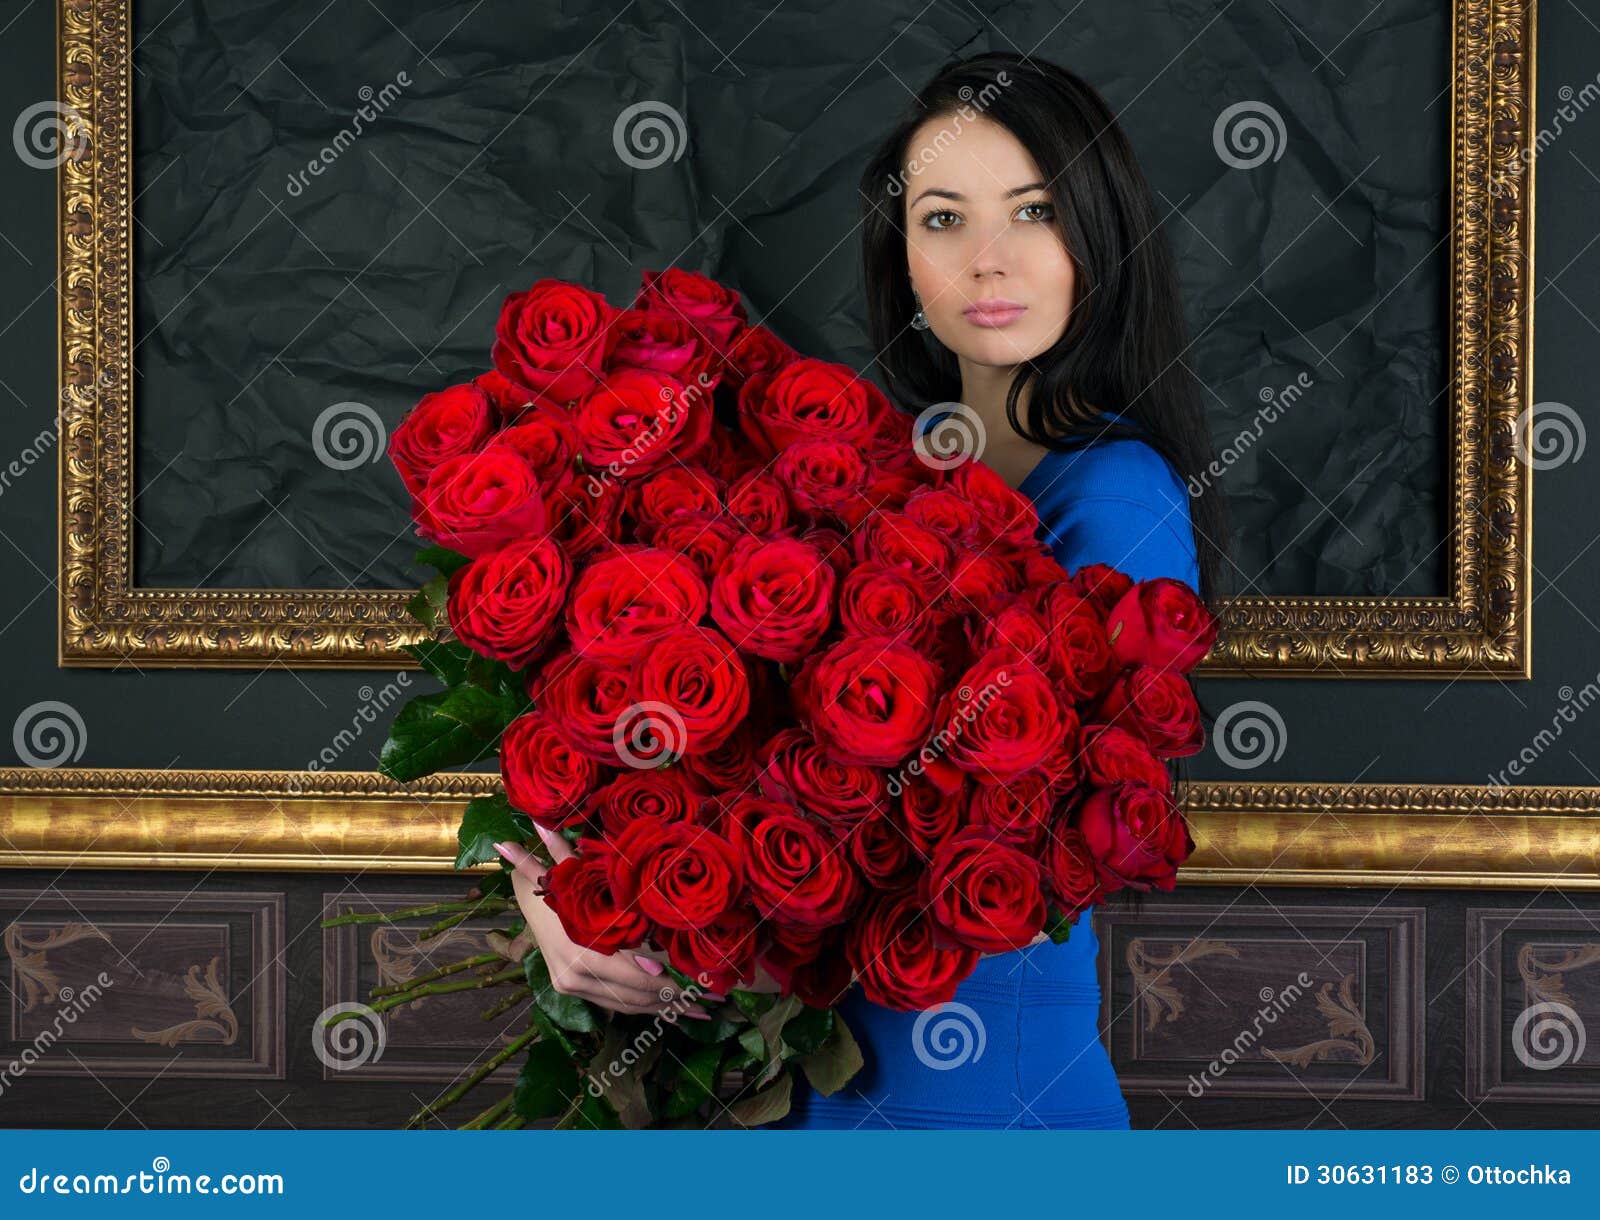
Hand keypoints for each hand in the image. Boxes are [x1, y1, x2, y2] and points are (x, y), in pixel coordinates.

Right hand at [489, 828, 719, 1020]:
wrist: (532, 891)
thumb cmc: (576, 884)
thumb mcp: (607, 896)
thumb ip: (631, 927)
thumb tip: (659, 968)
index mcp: (585, 954)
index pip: (637, 982)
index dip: (671, 990)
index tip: (702, 993)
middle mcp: (574, 976)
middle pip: (633, 998)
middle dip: (673, 1004)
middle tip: (708, 1007)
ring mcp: (569, 985)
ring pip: (623, 1005)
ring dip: (660, 1010)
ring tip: (693, 1013)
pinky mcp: (568, 988)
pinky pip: (611, 1002)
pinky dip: (639, 1005)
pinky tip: (664, 1007)